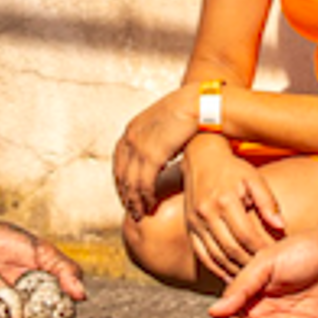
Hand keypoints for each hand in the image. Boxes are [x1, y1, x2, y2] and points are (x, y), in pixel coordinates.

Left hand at [113, 86, 200, 218]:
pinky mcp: (152, 155)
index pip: (119, 162)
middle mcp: (130, 138)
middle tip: (132, 209)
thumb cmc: (189, 113)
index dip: (122, 180)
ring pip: (131, 182)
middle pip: (121, 174)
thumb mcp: (165, 124)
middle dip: (125, 194)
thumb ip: (157, 138)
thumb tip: (161, 152)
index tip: (127, 194)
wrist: (198, 104)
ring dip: (135, 200)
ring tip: (140, 213)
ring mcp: (139, 147)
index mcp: (132, 130)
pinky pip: (144, 183)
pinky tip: (150, 205)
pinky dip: (146, 196)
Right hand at [182, 144, 284, 280]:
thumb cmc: (232, 168)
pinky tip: (230, 276)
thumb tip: (281, 226)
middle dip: (249, 264)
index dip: (261, 250)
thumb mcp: (254, 178)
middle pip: (230, 249)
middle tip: (265, 275)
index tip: (275, 259)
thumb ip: (268, 202)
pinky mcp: (189, 228)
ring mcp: (195, 222)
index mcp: (225, 200)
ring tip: (250, 280)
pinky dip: (216, 269)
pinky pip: (202, 255)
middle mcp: (207, 213)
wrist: (201, 158)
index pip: (246, 235)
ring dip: (233, 271)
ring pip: (215, 256)